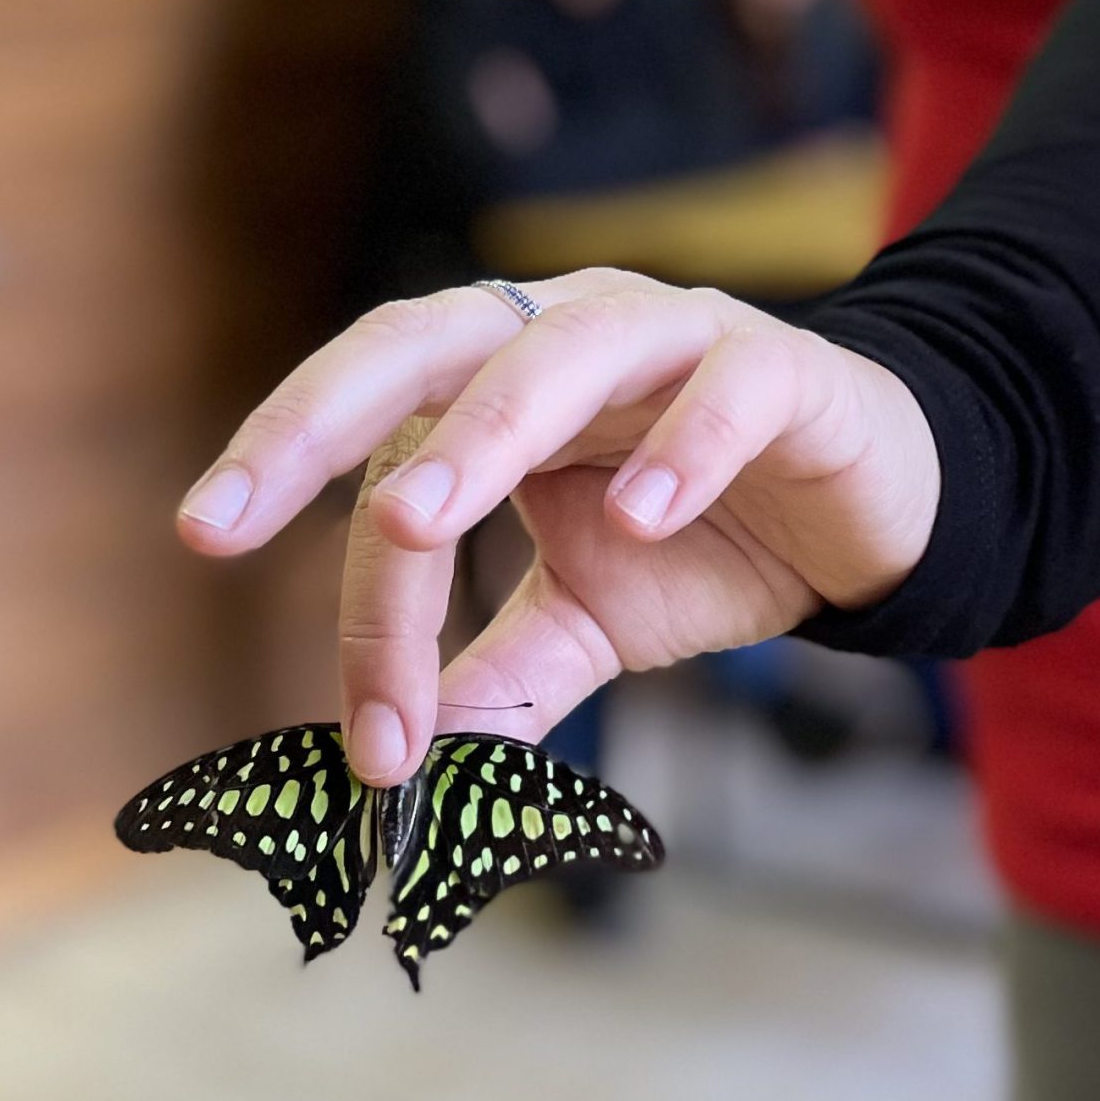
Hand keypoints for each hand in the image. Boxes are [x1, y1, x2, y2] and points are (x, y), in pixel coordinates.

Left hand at [174, 271, 939, 786]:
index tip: (358, 732)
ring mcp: (675, 335)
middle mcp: (567, 333)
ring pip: (561, 349)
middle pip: (423, 338)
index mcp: (500, 380)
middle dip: (313, 416)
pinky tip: (640, 513)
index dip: (357, 592)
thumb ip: (502, 677)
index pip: (392, 458)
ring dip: (481, 431)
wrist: (872, 507)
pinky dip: (680, 445)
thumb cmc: (712, 537)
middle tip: (227, 517)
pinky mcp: (783, 367)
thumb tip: (401, 768)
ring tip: (415, 516)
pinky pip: (725, 384)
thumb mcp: (589, 620)